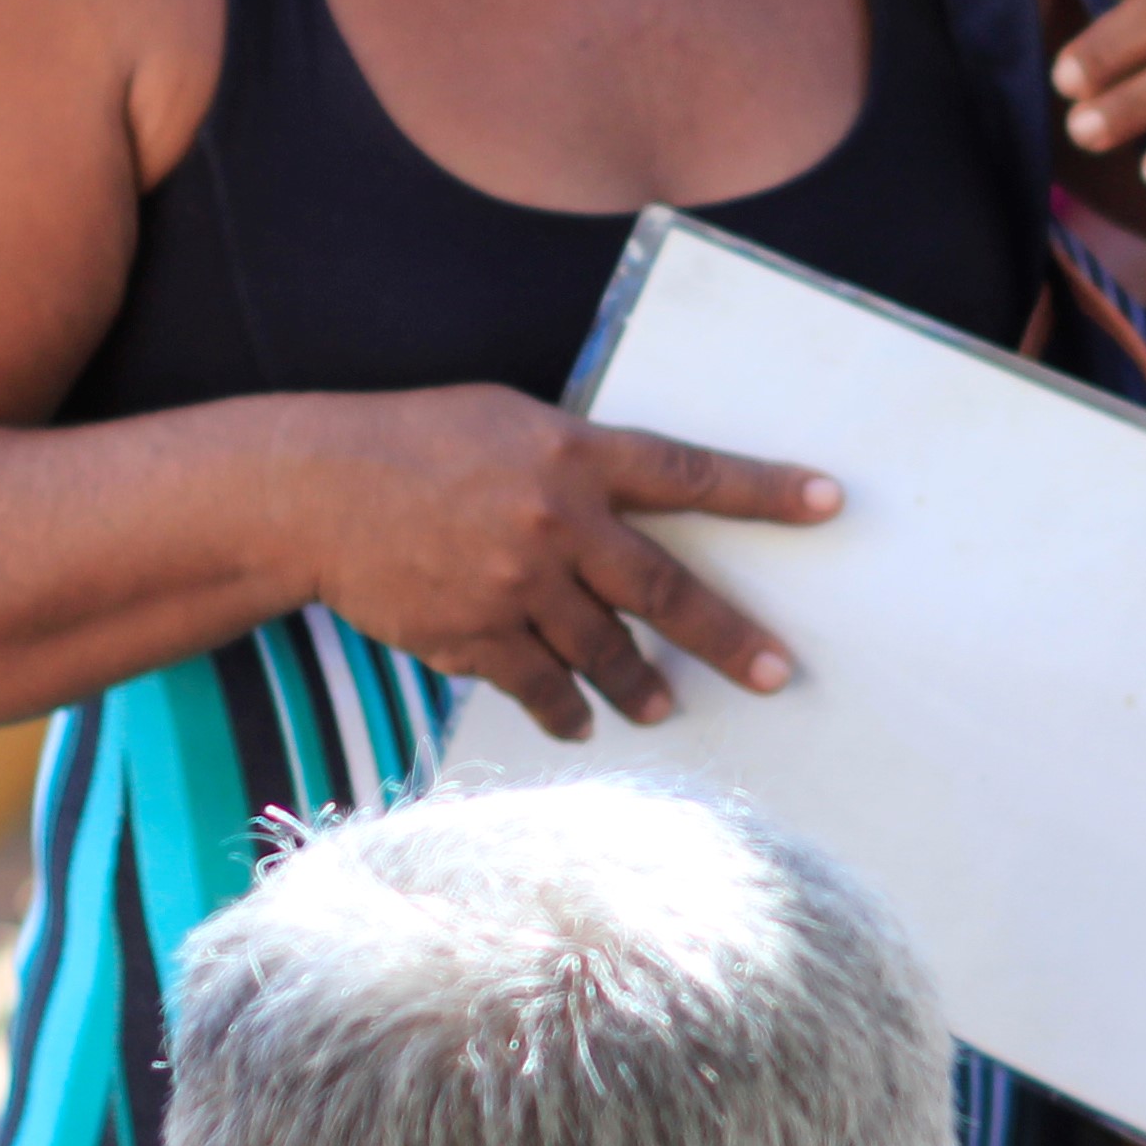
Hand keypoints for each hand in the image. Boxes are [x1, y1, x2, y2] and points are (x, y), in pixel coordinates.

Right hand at [304, 385, 841, 740]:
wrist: (315, 491)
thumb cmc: (417, 441)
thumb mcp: (511, 421)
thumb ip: (579, 462)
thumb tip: (634, 497)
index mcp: (574, 456)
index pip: (691, 474)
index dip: (765, 491)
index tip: (831, 503)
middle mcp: (558, 523)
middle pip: (665, 590)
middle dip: (728, 637)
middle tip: (777, 673)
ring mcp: (517, 586)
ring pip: (604, 652)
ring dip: (642, 686)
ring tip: (666, 706)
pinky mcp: (476, 636)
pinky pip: (540, 687)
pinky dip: (563, 709)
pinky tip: (578, 724)